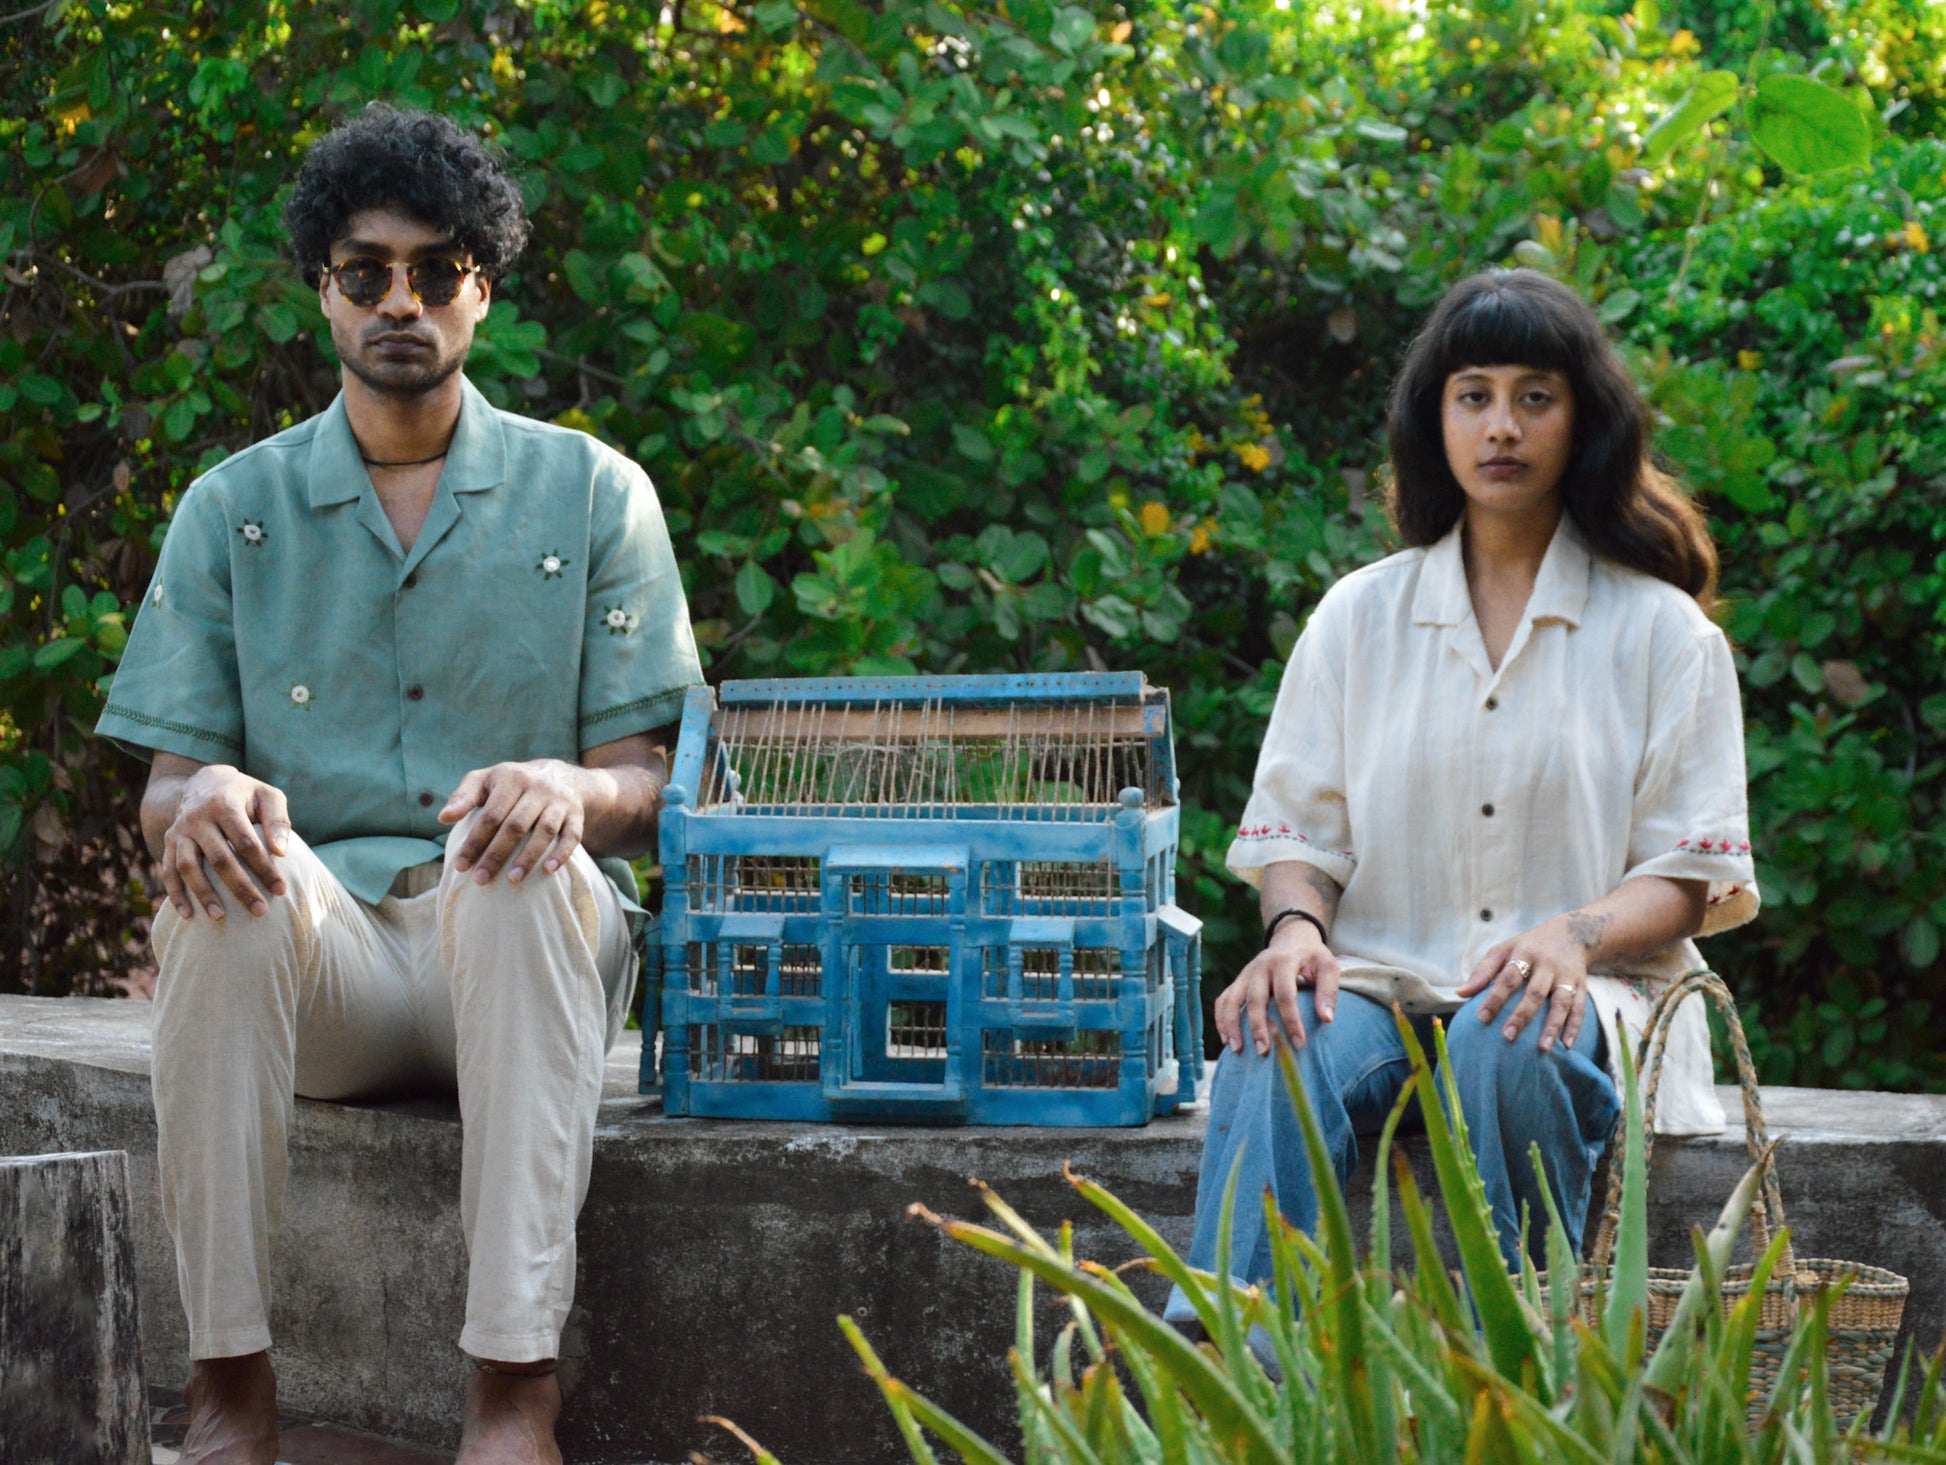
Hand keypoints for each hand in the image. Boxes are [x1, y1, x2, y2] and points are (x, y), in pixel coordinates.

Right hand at [160, 765, 291, 920]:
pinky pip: (168, 871)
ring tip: (220, 918)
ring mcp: (180, 831)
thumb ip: (278, 821)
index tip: (281, 889)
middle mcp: (197, 818)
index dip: (264, 867)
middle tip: (260, 910)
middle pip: (219, 858)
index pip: (246, 842)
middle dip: (240, 887)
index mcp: (224, 805)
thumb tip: (282, 852)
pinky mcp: (169, 842)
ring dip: (204, 894)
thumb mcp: (267, 796)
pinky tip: (187, 916)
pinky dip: (175, 894)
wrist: (205, 782)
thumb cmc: (246, 794)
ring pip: (188, 866)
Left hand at [439, 759, 586, 884]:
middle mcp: (538, 788)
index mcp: (512, 778)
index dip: (475, 841)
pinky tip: (548, 870)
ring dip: (528, 857)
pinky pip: (572, 835)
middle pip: (516, 825)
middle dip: (497, 854)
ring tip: (512, 881)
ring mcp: (560, 801)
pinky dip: (561, 853)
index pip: (491, 814)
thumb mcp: (486, 780)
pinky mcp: (577, 815)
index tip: (461, 866)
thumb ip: (463, 796)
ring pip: (544, 831)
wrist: (560, 775)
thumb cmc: (512, 784)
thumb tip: (443, 818)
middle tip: (481, 879)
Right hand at [1213, 922, 1340, 1055]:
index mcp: (1284, 962)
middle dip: (1257, 1026)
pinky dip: (1221, 1019)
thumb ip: (1328, 991)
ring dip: (1232, 1025)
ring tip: (1237, 1050)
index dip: (1291, 1020)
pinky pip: (1223, 1000)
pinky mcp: (1238, 981)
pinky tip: (1226, 1040)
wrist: (1292, 938)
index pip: (1285, 994)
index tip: (1299, 1043)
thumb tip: (1326, 1019)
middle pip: (1254, 998)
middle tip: (1263, 1052)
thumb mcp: (1328, 966)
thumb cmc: (1312, 957)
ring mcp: (1245, 974)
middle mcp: (1260, 967)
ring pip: (1231, 999)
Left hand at [1457, 914, 1591, 1052]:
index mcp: (1525, 953)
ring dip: (1553, 1025)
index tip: (1482, 1017)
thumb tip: (1461, 994)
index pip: (1509, 977)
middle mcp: (1547, 964)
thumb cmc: (1527, 946)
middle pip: (1535, 992)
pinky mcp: (1582, 985)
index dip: (1495, 997)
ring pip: (1561, 1002)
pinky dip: (1574, 1026)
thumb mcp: (1503, 949)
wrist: (1570, 933)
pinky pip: (1580, 1008)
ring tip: (1543, 1048)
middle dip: (1522, 1015)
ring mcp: (1566, 975)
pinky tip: (1566, 1045)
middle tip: (1508, 1036)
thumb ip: (1483, 971)